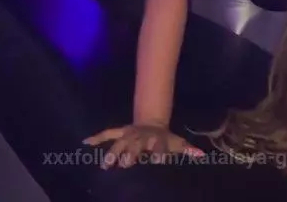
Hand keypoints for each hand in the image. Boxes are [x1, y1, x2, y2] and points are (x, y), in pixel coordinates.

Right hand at [84, 124, 203, 168]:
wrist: (152, 122)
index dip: (160, 153)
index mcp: (157, 139)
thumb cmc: (165, 139)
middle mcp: (141, 136)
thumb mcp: (177, 143)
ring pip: (119, 141)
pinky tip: (85, 142)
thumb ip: (187, 149)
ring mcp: (129, 133)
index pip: (159, 146)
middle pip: (136, 145)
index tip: (159, 162)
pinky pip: (107, 134)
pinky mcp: (120, 132)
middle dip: (132, 153)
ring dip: (112, 151)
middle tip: (127, 164)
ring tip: (105, 164)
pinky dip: (97, 137)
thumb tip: (202, 155)